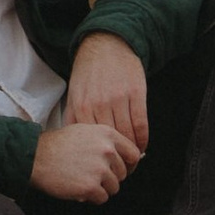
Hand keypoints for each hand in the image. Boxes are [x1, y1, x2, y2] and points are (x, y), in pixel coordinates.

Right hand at [29, 119, 133, 203]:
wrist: (35, 156)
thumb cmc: (58, 144)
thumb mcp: (85, 131)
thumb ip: (106, 141)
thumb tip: (125, 155)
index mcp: (107, 134)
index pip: (133, 154)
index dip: (128, 165)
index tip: (121, 170)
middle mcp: (107, 150)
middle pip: (123, 174)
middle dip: (109, 177)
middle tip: (90, 174)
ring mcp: (99, 169)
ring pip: (114, 188)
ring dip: (100, 188)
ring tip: (82, 179)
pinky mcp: (90, 187)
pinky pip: (102, 198)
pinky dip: (91, 197)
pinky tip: (78, 188)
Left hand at [63, 29, 148, 159]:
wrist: (107, 44)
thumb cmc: (89, 72)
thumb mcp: (75, 93)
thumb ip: (74, 116)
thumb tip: (71, 144)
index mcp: (81, 106)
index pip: (90, 142)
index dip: (98, 157)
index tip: (103, 168)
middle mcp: (99, 103)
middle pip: (111, 141)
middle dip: (117, 159)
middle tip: (121, 170)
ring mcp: (119, 98)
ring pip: (128, 135)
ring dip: (133, 152)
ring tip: (133, 160)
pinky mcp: (136, 93)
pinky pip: (141, 123)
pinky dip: (143, 138)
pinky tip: (142, 146)